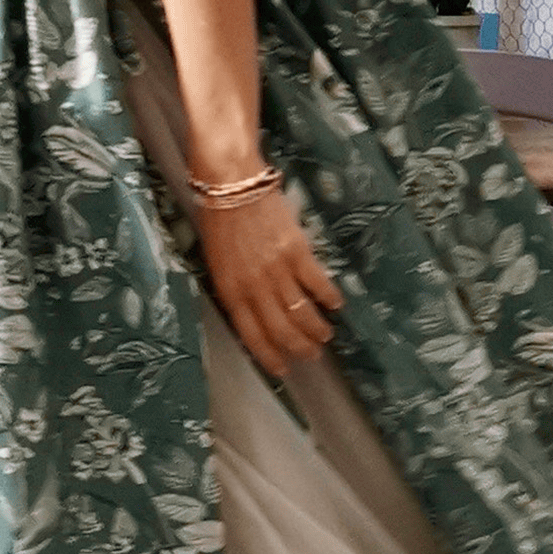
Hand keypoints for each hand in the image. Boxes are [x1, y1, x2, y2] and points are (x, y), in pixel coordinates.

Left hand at [194, 187, 343, 379]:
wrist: (231, 184)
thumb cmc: (218, 221)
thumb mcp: (217, 262)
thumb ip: (235, 289)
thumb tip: (253, 312)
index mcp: (231, 291)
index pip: (253, 336)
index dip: (269, 356)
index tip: (283, 369)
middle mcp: (255, 287)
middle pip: (282, 330)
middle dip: (299, 348)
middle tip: (311, 355)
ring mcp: (277, 270)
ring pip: (302, 312)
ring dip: (316, 329)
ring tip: (324, 335)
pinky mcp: (297, 251)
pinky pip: (317, 283)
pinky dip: (328, 297)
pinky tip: (335, 305)